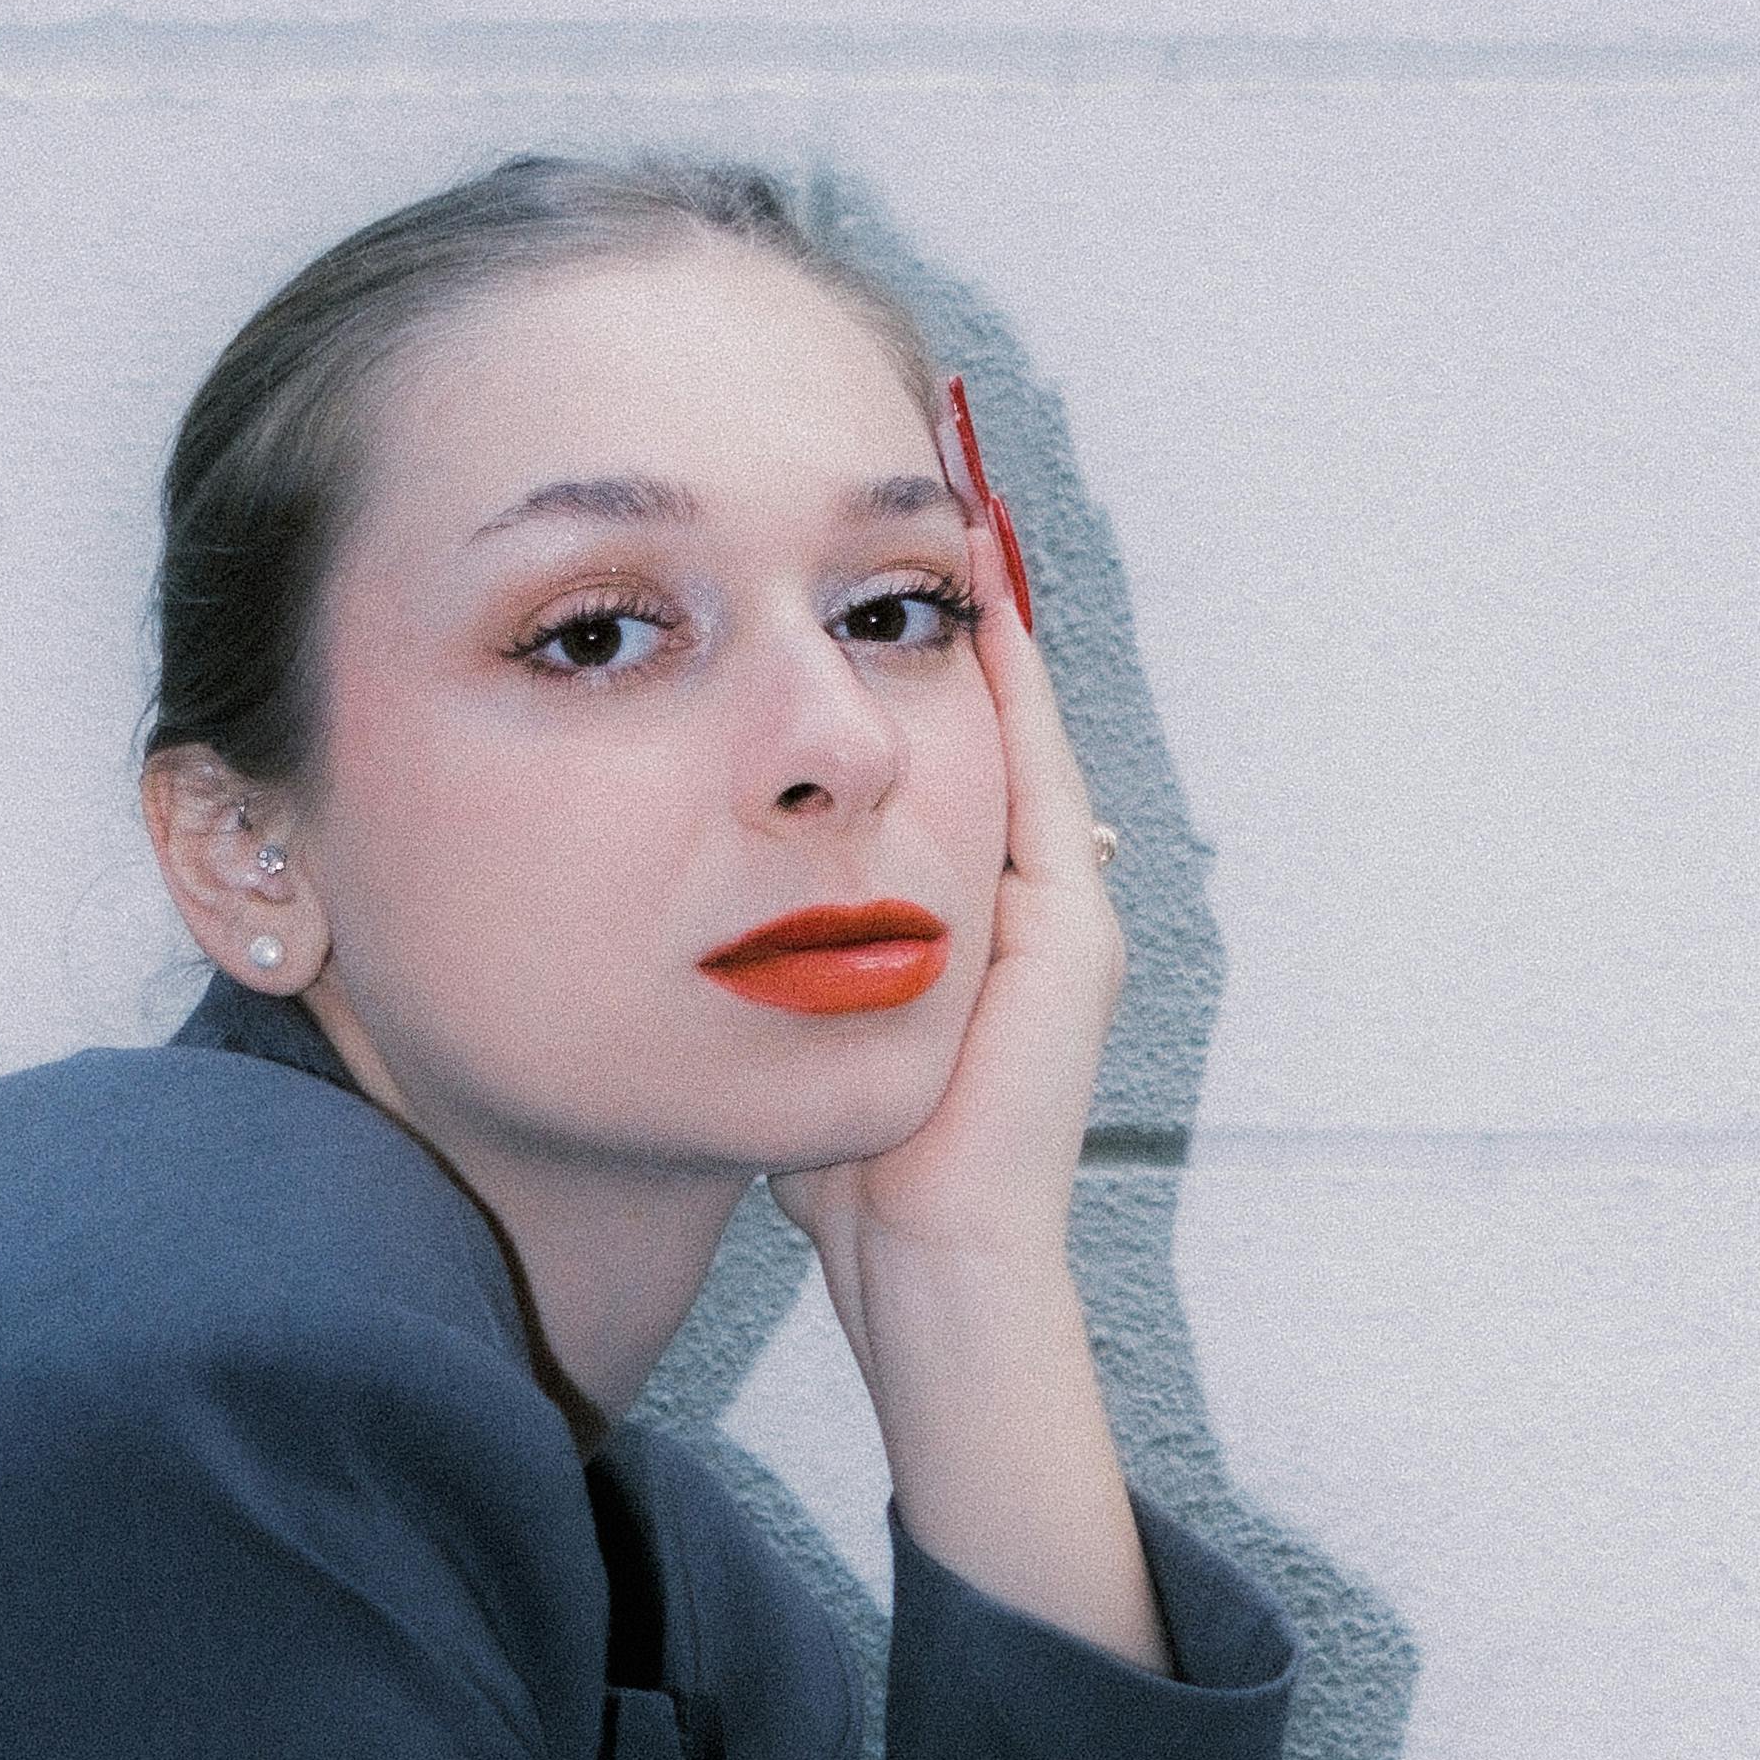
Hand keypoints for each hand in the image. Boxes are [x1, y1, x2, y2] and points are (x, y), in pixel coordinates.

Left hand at [768, 420, 1124, 1360]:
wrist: (928, 1271)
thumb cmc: (853, 1178)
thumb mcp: (796, 1034)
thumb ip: (769, 962)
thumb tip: (690, 899)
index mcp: (965, 921)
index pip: (940, 755)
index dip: (902, 659)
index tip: (852, 561)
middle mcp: (1029, 902)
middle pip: (988, 722)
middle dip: (949, 613)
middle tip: (919, 488)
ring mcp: (1063, 913)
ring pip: (1019, 732)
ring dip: (986, 625)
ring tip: (948, 509)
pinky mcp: (1069, 933)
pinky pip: (1035, 779)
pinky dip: (1009, 694)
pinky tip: (972, 613)